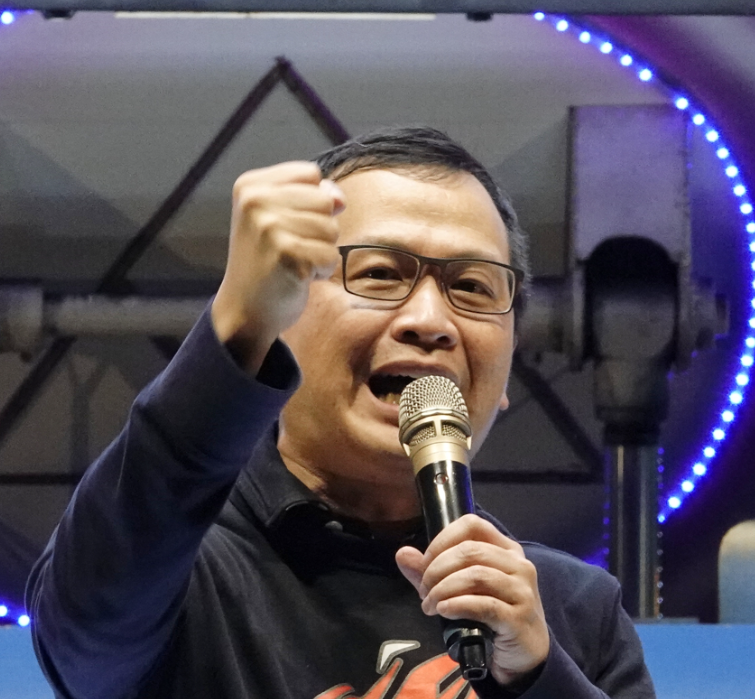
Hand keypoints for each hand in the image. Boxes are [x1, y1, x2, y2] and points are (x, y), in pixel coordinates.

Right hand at [212, 162, 344, 371]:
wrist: (245, 309)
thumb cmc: (267, 261)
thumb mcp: (280, 217)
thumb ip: (312, 196)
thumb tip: (339, 198)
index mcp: (250, 186)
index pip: (310, 174)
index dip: (311, 201)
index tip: (286, 224)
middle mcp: (255, 201)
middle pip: (325, 200)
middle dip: (319, 228)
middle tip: (290, 248)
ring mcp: (269, 228)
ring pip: (331, 228)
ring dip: (320, 250)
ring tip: (293, 262)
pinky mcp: (287, 254)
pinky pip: (331, 255)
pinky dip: (321, 270)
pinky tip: (297, 276)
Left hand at [395, 514, 549, 687]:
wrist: (523, 656)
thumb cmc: (490, 616)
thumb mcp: (460, 589)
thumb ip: (432, 571)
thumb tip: (402, 554)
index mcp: (505, 548)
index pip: (471, 524)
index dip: (442, 539)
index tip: (425, 562)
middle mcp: (518, 564)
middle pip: (469, 550)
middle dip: (437, 569)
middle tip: (424, 591)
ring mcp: (522, 590)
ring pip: (476, 575)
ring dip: (443, 589)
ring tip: (430, 605)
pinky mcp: (519, 618)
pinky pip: (484, 605)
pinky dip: (457, 605)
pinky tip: (444, 611)